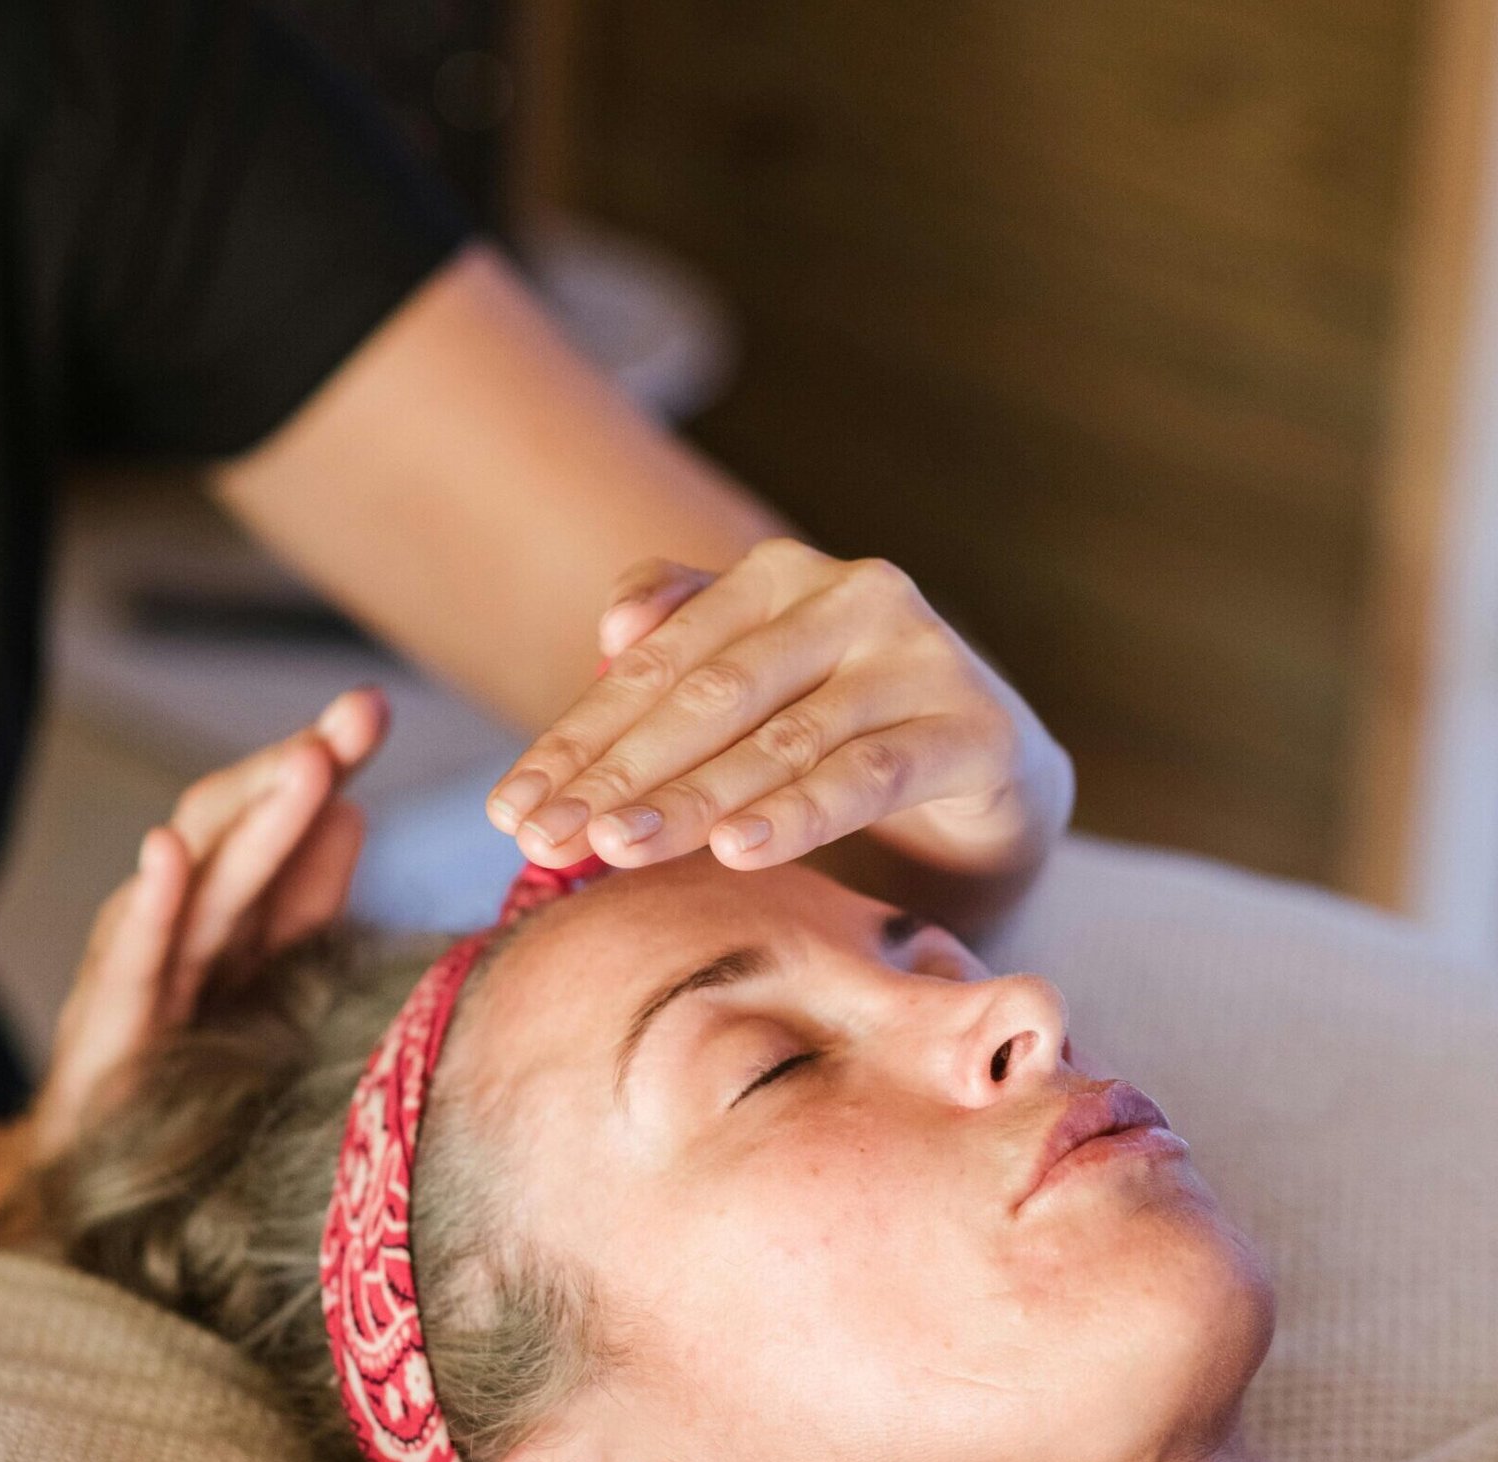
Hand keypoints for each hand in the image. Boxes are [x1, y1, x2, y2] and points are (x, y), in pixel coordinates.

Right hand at [26, 688, 386, 1163]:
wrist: (104, 1167)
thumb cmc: (190, 1062)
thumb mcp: (269, 973)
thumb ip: (307, 898)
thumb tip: (355, 812)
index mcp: (235, 910)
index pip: (280, 821)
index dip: (324, 763)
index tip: (372, 707)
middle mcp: (186, 923)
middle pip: (242, 830)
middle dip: (299, 768)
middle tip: (356, 717)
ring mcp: (146, 966)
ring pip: (205, 881)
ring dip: (254, 818)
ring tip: (308, 764)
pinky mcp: (110, 1025)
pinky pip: (133, 958)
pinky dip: (149, 903)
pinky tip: (165, 853)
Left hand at [484, 539, 1072, 879]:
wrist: (988, 771)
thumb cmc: (844, 729)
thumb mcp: (755, 688)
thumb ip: (681, 643)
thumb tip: (609, 629)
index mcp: (777, 578)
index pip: (656, 665)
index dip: (575, 740)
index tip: (509, 810)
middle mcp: (851, 597)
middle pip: (709, 697)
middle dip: (616, 775)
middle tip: (543, 839)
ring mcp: (917, 658)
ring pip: (781, 740)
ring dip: (690, 799)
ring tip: (615, 848)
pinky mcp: (972, 729)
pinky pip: (870, 773)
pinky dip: (799, 811)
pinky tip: (737, 848)